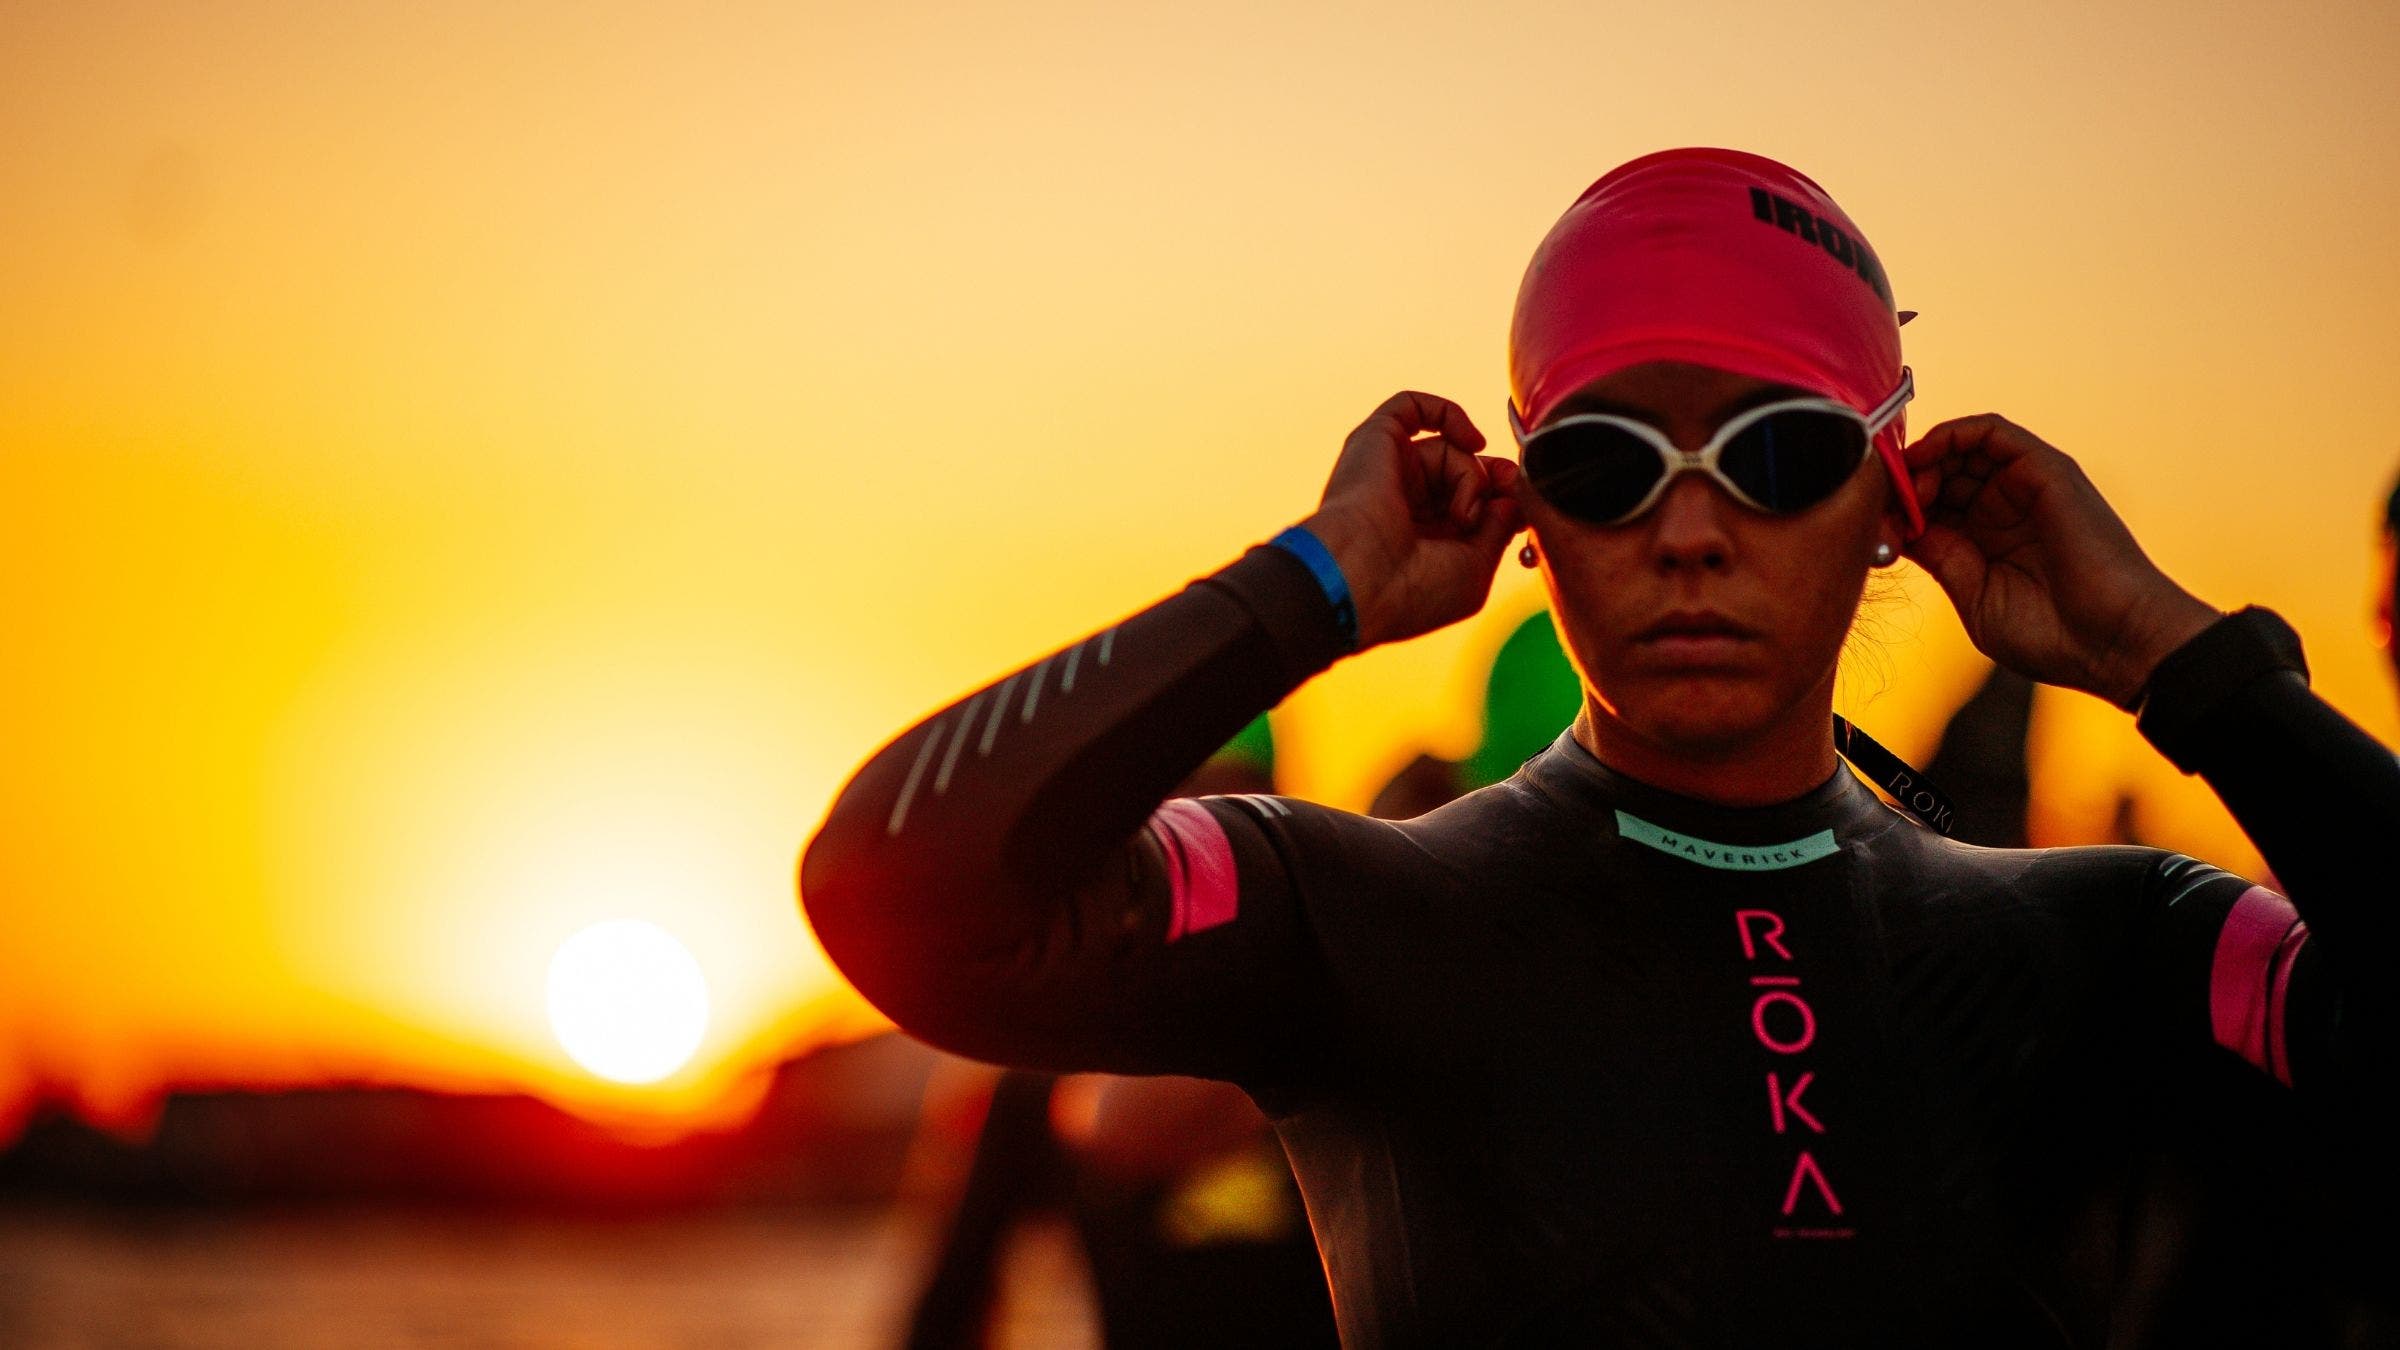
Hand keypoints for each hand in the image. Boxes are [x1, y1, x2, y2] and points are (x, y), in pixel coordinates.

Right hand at [1297, 391, 1525, 649]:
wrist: (1360, 580)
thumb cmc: (1414, 590)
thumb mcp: (1475, 567)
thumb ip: (1498, 526)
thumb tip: (1512, 491)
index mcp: (1420, 537)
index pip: (1469, 502)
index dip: (1500, 499)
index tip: (1521, 511)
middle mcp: (1402, 502)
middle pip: (1463, 471)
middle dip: (1493, 481)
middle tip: (1510, 493)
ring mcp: (1388, 470)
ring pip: (1449, 450)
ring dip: (1470, 477)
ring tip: (1461, 515)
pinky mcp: (1375, 441)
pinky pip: (1411, 406)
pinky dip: (1447, 413)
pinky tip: (1472, 441)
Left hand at [1902, 414, 2219, 706]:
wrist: (2114, 642)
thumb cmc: (2051, 635)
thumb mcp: (1973, 595)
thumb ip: (1937, 556)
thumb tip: (1895, 526)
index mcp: (1986, 540)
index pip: (1930, 503)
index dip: (1896, 506)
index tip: (1871, 524)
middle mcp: (2004, 507)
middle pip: (1940, 471)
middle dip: (1904, 481)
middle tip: (1886, 504)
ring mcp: (2025, 486)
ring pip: (1960, 447)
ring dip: (1924, 458)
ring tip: (1909, 487)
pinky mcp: (2045, 469)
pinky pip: (1992, 431)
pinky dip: (1953, 434)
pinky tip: (1928, 457)